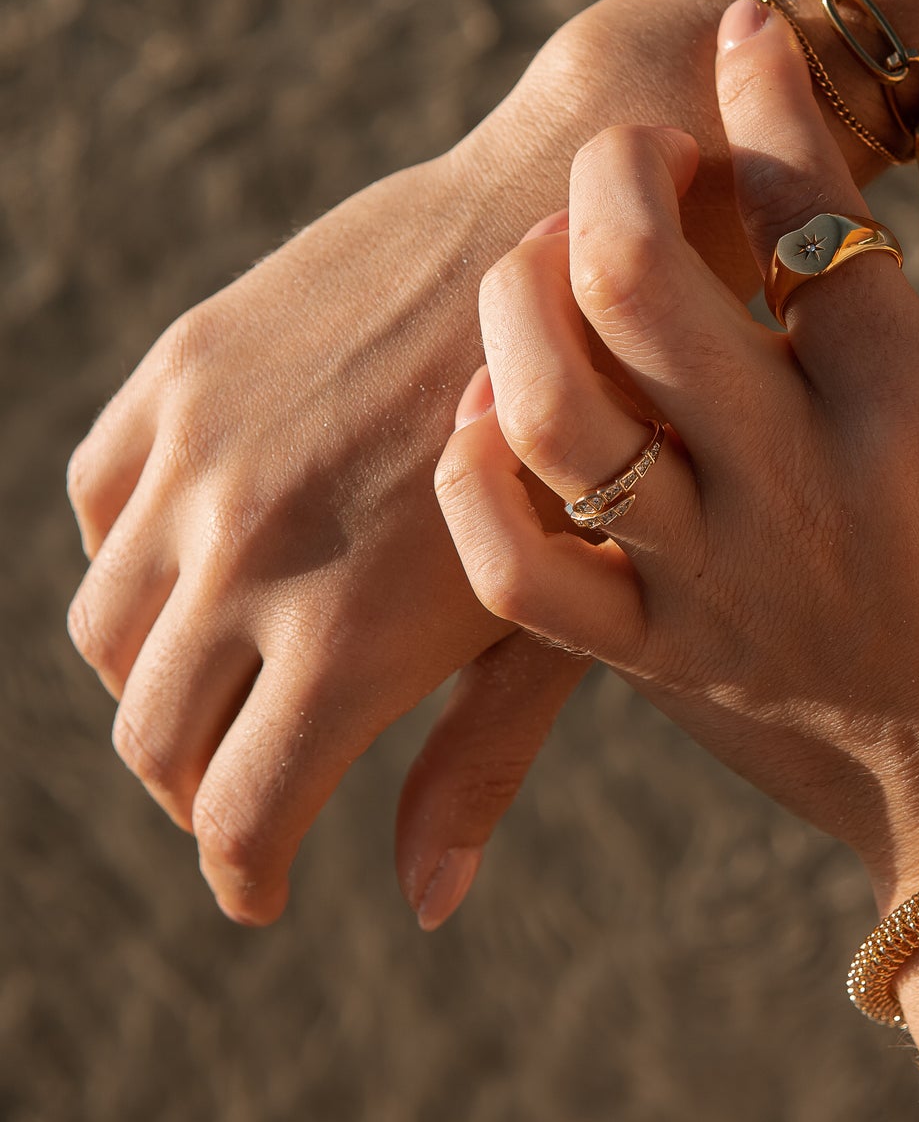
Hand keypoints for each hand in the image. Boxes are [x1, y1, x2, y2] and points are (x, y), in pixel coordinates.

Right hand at [64, 43, 597, 925]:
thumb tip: (423, 904)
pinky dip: (128, 549)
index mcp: (346, 639)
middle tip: (248, 787)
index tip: (262, 888)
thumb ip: (477, 754)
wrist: (576, 217)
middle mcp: (247, 555)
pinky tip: (200, 553)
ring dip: (154, 677)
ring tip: (223, 677)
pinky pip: (95, 497)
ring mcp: (204, 456)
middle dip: (196, 788)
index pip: (234, 814)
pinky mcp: (187, 366)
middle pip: (152, 735)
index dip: (243, 874)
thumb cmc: (620, 432)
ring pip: (107, 626)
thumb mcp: (565, 605)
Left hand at [434, 1, 918, 908]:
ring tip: (556, 259)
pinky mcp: (649, 657)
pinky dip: (475, 476)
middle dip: (615, 171)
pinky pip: (513, 568)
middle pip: (633, 284)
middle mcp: (792, 495)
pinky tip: (495, 408)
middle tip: (640, 150)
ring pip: (547, 411)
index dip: (764, 91)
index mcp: (913, 423)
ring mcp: (704, 583)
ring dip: (523, 297)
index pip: (806, 210)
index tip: (746, 34)